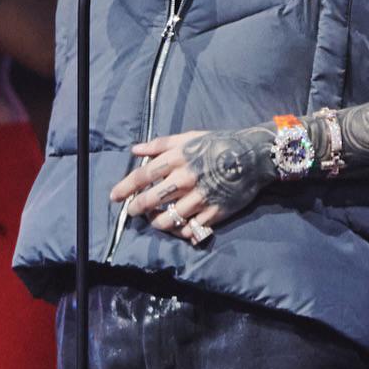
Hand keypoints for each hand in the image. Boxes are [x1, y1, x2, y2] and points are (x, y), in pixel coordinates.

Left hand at [109, 126, 273, 244]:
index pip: (143, 176)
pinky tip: (180, 228)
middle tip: (133, 212)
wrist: (253, 155)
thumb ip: (160, 145)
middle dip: (138, 208)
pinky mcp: (215, 212)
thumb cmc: (218, 144)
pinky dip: (182, 231)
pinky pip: (191, 229)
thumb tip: (135, 151)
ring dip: (158, 222)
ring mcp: (201, 197)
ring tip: (157, 220)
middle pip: (152, 200)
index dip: (125, 188)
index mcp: (177, 159)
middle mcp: (186, 179)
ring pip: (169, 219)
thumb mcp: (188, 137)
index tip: (115, 197)